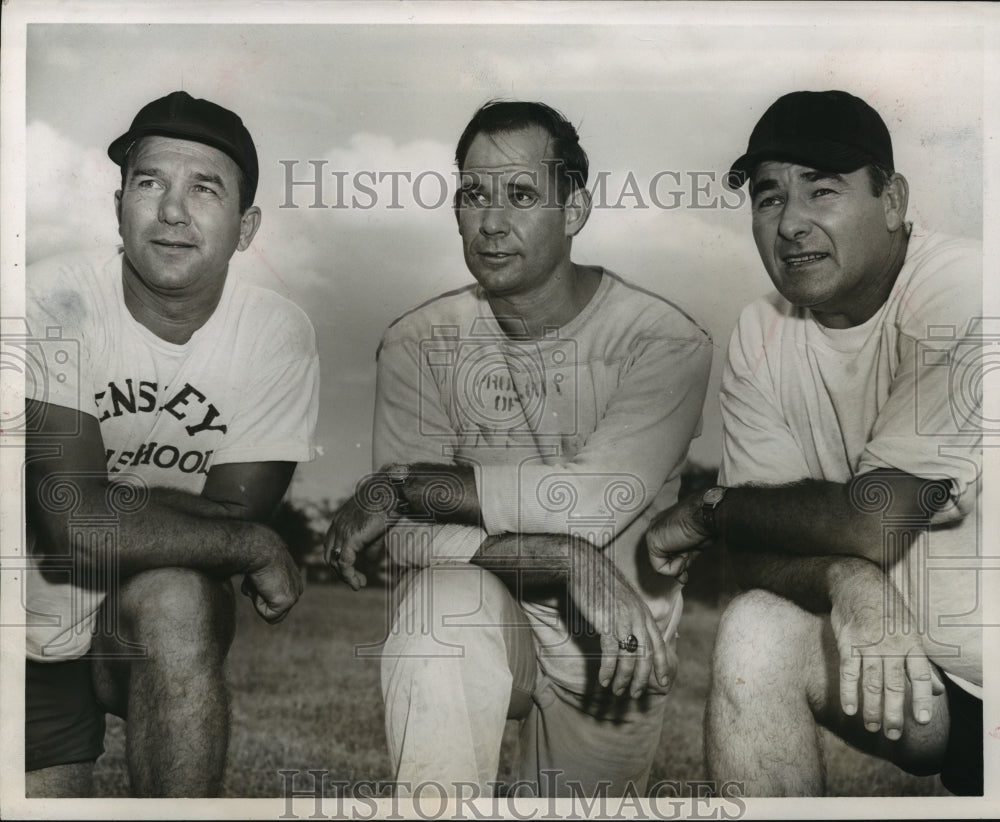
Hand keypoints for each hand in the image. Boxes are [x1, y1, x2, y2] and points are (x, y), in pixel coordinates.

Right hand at [241, 527, 303, 623]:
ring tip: (260, 582)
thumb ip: (261, 583)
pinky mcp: (286, 602)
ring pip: (270, 614)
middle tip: (259, 581)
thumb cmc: (257, 557)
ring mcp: (294, 596)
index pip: (276, 604)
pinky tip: (262, 585)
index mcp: (294, 582)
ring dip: (258, 601)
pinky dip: (258, 603)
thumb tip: (250, 591)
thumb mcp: (262, 572)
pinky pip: (268, 615)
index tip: (260, 579)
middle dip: (261, 600)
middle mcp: (297, 590)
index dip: (261, 596)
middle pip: (275, 612)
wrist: (261, 549)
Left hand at [323, 469, 401, 589]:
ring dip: (346, 577)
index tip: (351, 568)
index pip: (331, 544)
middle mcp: (337, 526)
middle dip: (340, 570)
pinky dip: (349, 576)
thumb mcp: (376, 527)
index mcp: (340, 520)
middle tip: (354, 579)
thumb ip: (371, 545)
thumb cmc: (387, 505)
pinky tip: (358, 583)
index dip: (339, 558)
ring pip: (335, 562)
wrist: (391, 493)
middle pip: (330, 554)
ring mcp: (342, 532)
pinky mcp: (350, 539)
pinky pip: (344, 564)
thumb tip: (370, 561)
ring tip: (359, 584)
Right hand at [569, 546, 669, 697]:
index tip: (664, 682)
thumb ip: (630, 615)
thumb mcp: (622, 598)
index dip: (662, 665)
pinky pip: (610, 653)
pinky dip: (607, 670)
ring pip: (629, 658)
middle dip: (642, 679)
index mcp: (643, 612)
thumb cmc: (599, 582)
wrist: (583, 566)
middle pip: (646, 656)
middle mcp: (638, 618)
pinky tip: (603, 680)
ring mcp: (623, 620)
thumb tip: (632, 631)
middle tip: (636, 695)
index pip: (659, 644)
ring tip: (617, 691)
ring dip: (624, 679)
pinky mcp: (606, 622)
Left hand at [646, 492, 709, 579]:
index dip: (676, 564)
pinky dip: (674, 567)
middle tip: (690, 555)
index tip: (684, 575)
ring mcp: (652, 534)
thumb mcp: (693, 547)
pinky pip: (659, 567)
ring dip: (679, 563)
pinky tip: (683, 554)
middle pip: (664, 559)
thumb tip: (682, 579)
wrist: (706, 515)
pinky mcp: (652, 541)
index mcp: (665, 526)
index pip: (665, 552)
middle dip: (679, 564)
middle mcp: (656, 528)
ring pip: (662, 564)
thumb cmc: (705, 525)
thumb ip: (683, 561)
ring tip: (689, 547)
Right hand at [829, 563, 944, 738]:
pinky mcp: (848, 643)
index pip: (921, 676)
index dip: (922, 699)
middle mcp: (891, 646)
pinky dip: (848, 692)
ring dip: (872, 708)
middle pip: (894, 685)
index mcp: (911, 643)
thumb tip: (938, 690)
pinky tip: (850, 709)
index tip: (923, 721)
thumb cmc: (887, 609)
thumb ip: (922, 663)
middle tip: (894, 735)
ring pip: (871, 683)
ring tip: (873, 727)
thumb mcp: (911, 631)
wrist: (857, 583)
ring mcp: (868, 645)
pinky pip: (848, 672)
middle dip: (894, 713)